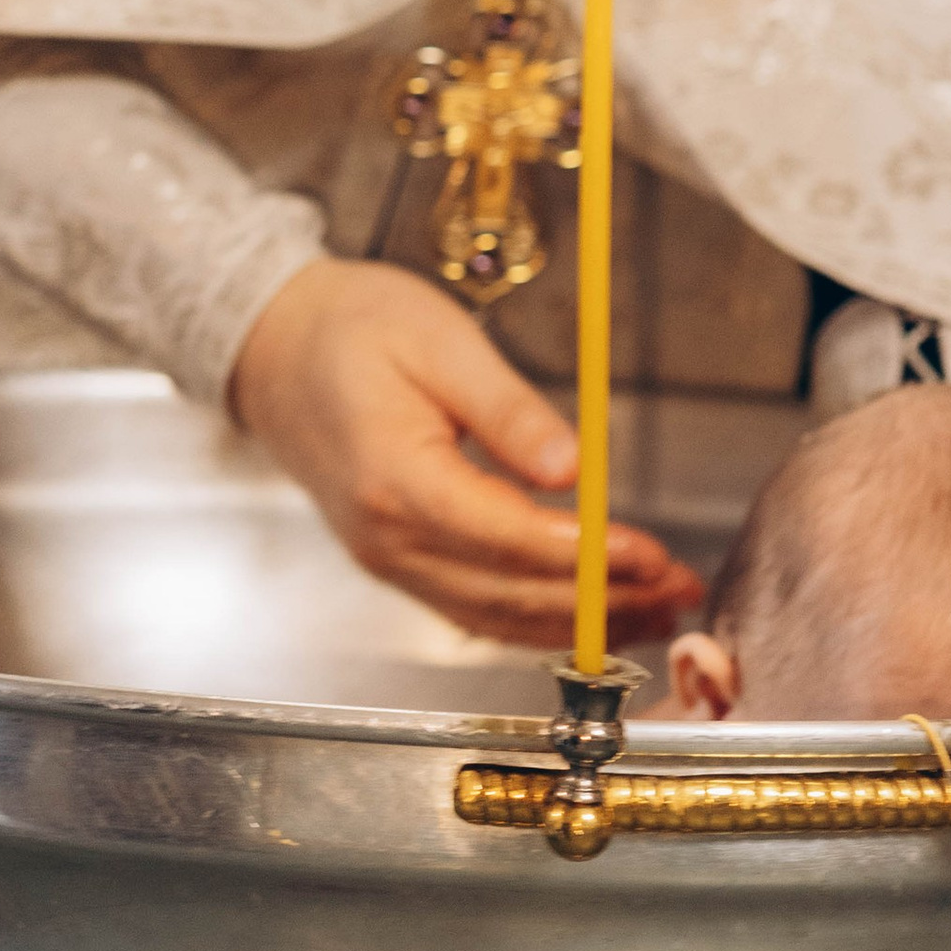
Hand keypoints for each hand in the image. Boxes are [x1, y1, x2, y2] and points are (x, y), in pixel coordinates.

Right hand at [229, 254, 702, 648]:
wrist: (273, 345)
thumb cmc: (351, 327)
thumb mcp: (438, 339)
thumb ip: (506, 410)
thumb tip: (571, 468)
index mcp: (395, 480)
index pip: (506, 538)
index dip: (586, 556)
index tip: (650, 553)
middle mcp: (387, 539)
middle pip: (508, 595)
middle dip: (601, 601)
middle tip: (677, 588)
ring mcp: (387, 558)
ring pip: (495, 617)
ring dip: (579, 623)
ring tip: (655, 608)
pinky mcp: (395, 559)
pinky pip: (473, 608)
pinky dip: (536, 618)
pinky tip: (587, 611)